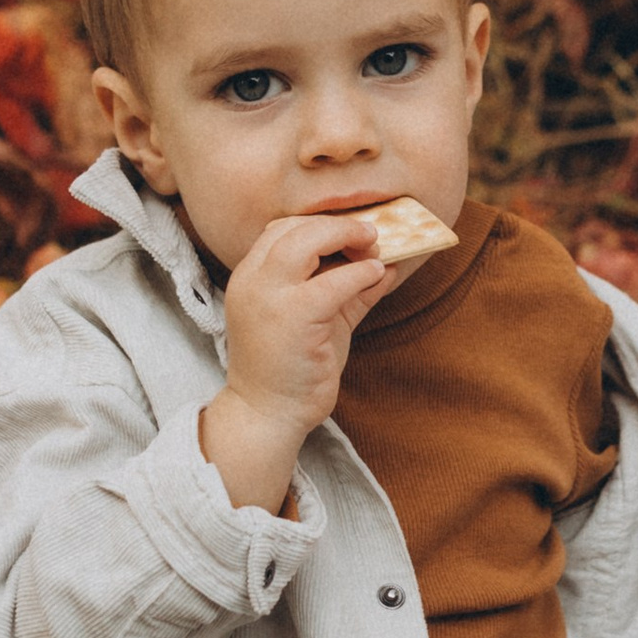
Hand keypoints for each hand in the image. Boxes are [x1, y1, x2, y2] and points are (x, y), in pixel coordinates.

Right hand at [200, 214, 396, 512]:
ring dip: (347, 236)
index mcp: (251, 277)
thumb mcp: (322, 319)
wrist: (268, 414)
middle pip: (293, 227)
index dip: (320, 224)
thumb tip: (386, 263)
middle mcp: (252, 281)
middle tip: (370, 234)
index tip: (352, 232)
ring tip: (375, 246)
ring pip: (306, 240)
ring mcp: (268, 297)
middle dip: (337, 225)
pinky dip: (360, 273)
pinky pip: (333, 282)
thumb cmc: (293, 368)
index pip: (280, 229)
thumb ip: (348, 290)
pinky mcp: (292, 317)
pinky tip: (377, 274)